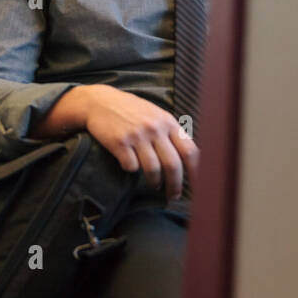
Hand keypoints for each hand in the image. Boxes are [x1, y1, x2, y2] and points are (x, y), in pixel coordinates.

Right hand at [62, 85, 197, 200]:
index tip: (197, 186)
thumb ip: (171, 132)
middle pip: (173, 165)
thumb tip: (188, 158)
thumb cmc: (131, 110)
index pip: (190, 151)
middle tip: (174, 196)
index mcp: (168, 122)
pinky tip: (131, 166)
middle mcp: (155, 128)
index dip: (196, 171)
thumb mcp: (156, 115)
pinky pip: (131, 166)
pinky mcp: (119, 142)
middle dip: (175, 185)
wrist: (100, 101)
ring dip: (155, 183)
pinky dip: (132, 170)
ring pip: (153, 169)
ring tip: (155, 186)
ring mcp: (137, 135)